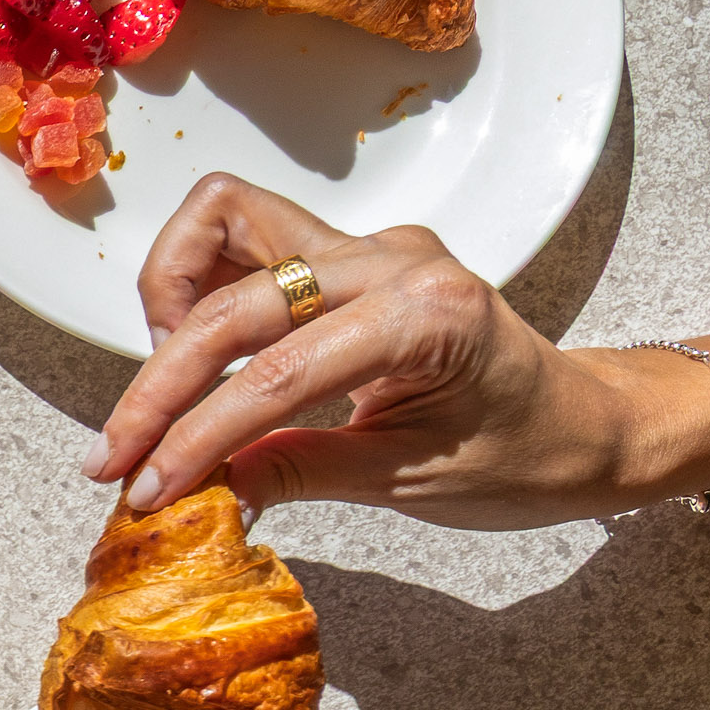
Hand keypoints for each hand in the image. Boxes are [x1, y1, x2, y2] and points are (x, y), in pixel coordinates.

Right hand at [81, 174, 709, 527]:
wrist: (591, 424)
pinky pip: (248, 240)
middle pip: (232, 295)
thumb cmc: (529, 454)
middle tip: (118, 455)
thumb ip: (295, 472)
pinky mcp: (349, 254)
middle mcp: (392, 257)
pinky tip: (196, 357)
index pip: (275, 373)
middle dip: (161, 381)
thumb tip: (194, 488)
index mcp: (429, 313)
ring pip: (227, 220)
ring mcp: (368, 246)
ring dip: (171, 293)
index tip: (144, 489)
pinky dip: (201, 286)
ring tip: (161, 379)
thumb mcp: (411, 482)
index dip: (195, 434)